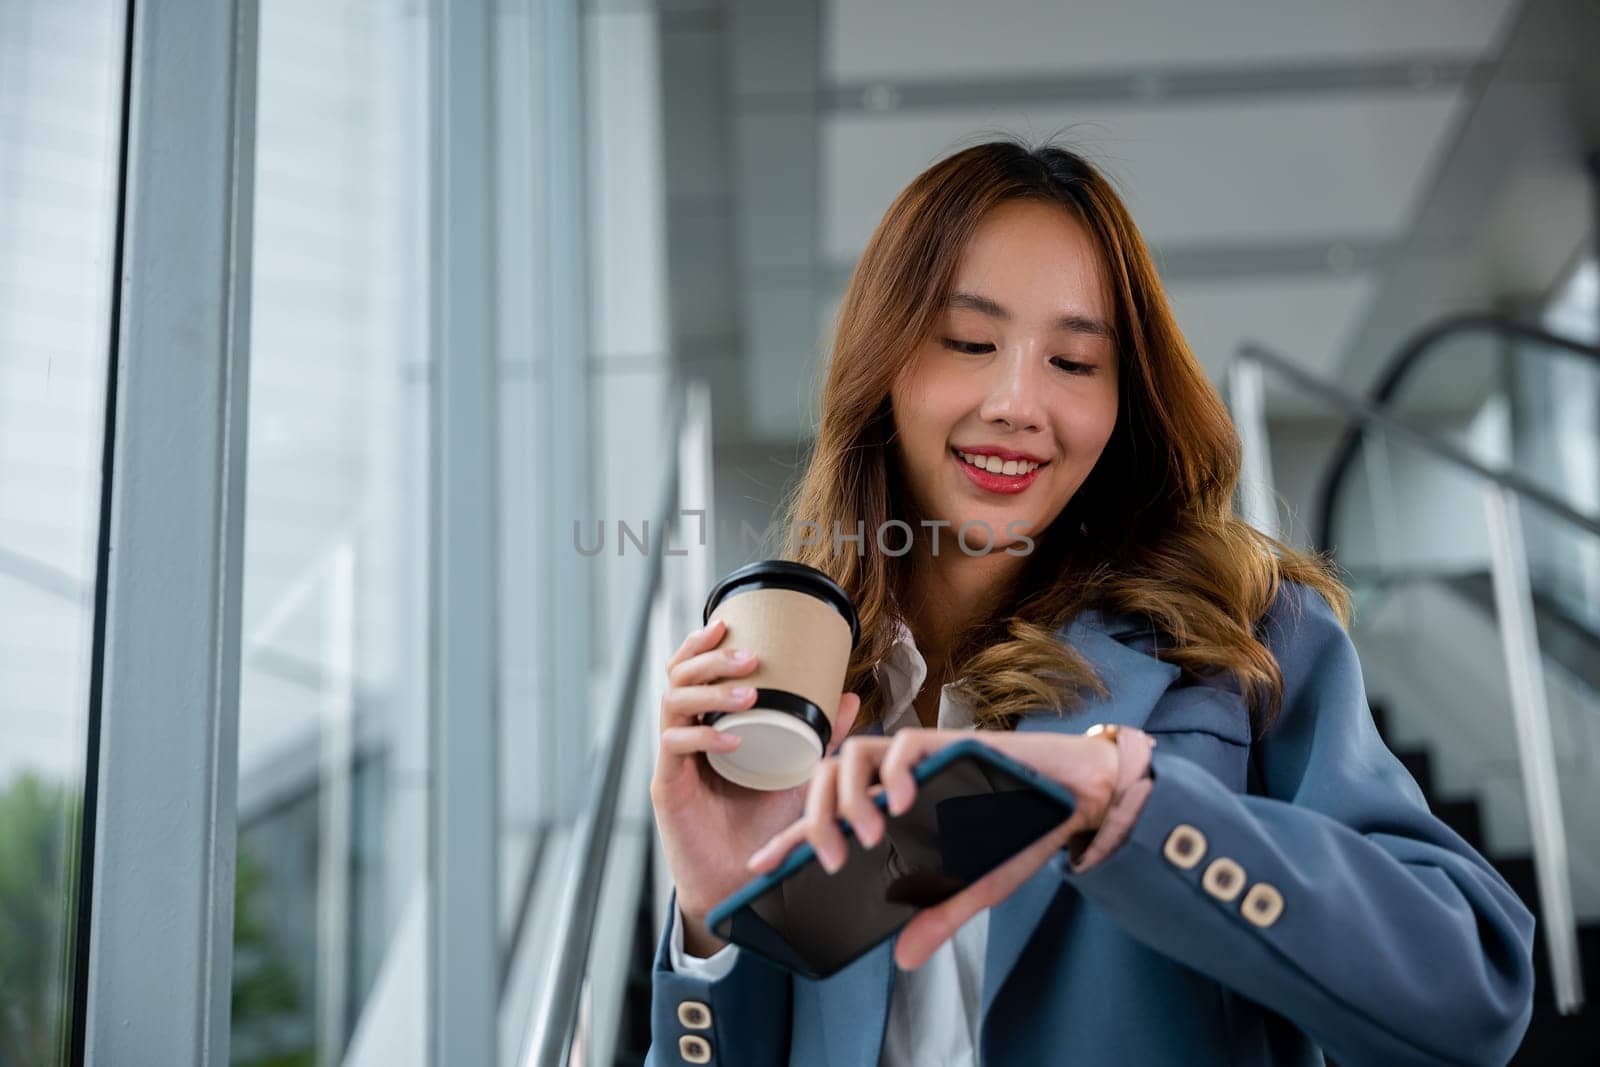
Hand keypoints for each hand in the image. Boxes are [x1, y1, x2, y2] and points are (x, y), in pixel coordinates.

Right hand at [649, 616, 862, 953]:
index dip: (701, 642)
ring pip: (672, 703)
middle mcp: (683, 733)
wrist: (739, 879)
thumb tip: (849, 697)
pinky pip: (674, 746)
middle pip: (677, 677)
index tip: (728, 622)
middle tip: (750, 657)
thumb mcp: (796, 769)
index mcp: (707, 720)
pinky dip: (703, 735)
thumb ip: (821, 735)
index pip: (690, 669)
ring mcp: (672, 758)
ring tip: (748, 692)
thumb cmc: (762, 822)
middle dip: (711, 659)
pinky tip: (731, 737)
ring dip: (710, 691)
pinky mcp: (667, 785)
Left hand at [743, 728, 1119, 970]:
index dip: (790, 837)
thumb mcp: (973, 887)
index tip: (760, 865)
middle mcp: (896, 776)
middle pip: (827, 777)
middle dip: (817, 820)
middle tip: (833, 860)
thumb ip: (937, 915)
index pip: (826, 814)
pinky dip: (896, 772)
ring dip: (851, 798)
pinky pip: (905, 744)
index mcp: (891, 806)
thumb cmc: (1021, 833)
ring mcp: (919, 757)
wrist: (1074, 797)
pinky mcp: (948, 743)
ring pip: (854, 754)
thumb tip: (905, 958)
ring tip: (868, 836)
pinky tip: (903, 802)